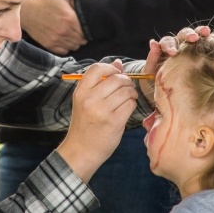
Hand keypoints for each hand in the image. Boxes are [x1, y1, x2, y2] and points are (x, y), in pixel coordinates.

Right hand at [21, 0, 97, 54]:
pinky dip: (67, 46)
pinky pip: (65, 51)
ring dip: (76, 41)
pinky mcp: (49, 45)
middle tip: (79, 27)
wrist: (24, 10)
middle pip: (83, 40)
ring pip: (75, 46)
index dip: (88, 27)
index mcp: (70, 19)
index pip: (87, 30)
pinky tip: (64, 37)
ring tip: (72, 32)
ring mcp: (56, 40)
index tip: (85, 23)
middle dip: (83, 34)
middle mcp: (64, 32)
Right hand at [57, 59, 137, 182]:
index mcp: (81, 91)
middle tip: (127, 87)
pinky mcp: (114, 122)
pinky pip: (130, 105)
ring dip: (131, 93)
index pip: (97, 68)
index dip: (110, 68)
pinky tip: (127, 108)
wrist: (81, 150)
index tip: (116, 73)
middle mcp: (90, 99)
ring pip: (126, 91)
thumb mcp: (85, 99)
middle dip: (126, 81)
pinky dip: (132, 104)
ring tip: (128, 98)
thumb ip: (100, 81)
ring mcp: (102, 110)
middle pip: (116, 79)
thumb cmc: (85, 122)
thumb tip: (118, 62)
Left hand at [141, 26, 211, 103]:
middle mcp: (178, 45)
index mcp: (165, 49)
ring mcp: (190, 48)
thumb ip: (152, 58)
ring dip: (201, 33)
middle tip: (193, 38)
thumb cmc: (156, 80)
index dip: (170, 46)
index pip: (167, 42)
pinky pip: (209, 43)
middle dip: (188, 35)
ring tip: (207, 32)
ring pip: (196, 36)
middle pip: (182, 35)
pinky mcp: (202, 53)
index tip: (173, 53)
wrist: (166, 90)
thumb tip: (153, 42)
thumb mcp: (150, 71)